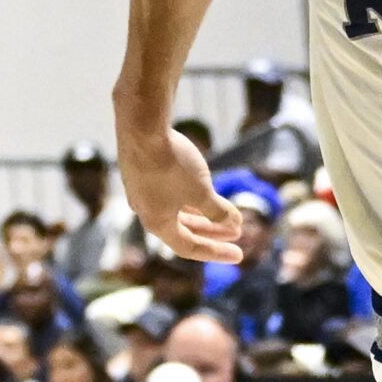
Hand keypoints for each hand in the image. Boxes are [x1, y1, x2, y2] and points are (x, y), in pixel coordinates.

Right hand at [118, 128, 242, 262]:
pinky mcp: (144, 170)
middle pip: (183, 231)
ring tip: (227, 216)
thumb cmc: (171, 164)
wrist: (142, 126)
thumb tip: (235, 224)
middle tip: (238, 235)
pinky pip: (171, 193)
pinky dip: (191, 198)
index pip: (189, 248)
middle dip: (212, 233)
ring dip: (203, 215)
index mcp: (157, 223)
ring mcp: (143, 190)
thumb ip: (218, 212)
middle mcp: (147, 210)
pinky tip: (205, 191)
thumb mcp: (200, 192)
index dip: (216, 252)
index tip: (239, 255)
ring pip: (177, 210)